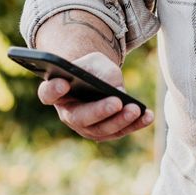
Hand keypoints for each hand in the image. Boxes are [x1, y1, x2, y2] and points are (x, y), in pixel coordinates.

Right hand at [37, 52, 154, 142]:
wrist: (98, 80)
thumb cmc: (91, 69)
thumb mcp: (94, 62)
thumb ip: (100, 72)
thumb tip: (116, 89)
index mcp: (56, 92)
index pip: (48, 93)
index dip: (53, 90)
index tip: (63, 84)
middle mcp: (68, 114)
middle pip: (79, 117)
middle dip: (99, 111)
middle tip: (117, 101)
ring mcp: (86, 127)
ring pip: (101, 130)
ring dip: (120, 120)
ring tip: (135, 109)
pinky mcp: (105, 132)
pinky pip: (119, 132)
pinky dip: (135, 124)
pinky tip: (148, 116)